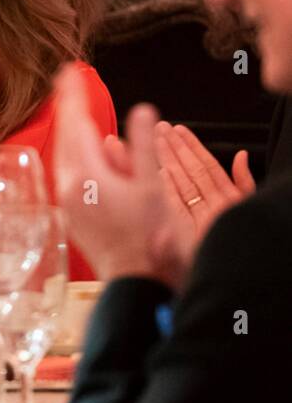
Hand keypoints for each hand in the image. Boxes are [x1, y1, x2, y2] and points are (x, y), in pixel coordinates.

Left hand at [52, 65, 188, 289]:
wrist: (132, 276)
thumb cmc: (146, 235)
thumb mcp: (152, 186)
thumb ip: (143, 146)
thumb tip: (141, 111)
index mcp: (86, 174)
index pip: (77, 123)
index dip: (73, 95)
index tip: (69, 71)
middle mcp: (68, 184)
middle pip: (65, 135)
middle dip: (68, 106)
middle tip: (68, 80)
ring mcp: (65, 198)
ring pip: (65, 153)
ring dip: (71, 129)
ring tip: (74, 106)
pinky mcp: (69, 210)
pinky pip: (68, 170)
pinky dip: (75, 152)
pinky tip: (84, 148)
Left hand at [155, 122, 255, 251]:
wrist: (231, 275)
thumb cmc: (232, 241)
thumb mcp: (244, 209)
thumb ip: (243, 183)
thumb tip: (241, 155)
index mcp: (230, 197)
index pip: (208, 165)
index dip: (193, 146)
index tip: (179, 129)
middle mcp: (217, 205)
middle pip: (193, 170)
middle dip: (177, 146)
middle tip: (162, 127)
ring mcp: (201, 217)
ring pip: (183, 183)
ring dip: (169, 160)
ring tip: (157, 140)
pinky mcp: (186, 231)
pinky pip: (176, 204)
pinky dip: (168, 187)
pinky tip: (158, 170)